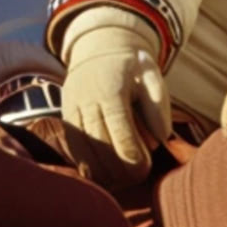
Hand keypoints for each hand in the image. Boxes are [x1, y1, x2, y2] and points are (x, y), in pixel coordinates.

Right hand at [59, 7, 171, 188]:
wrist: (99, 48)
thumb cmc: (132, 67)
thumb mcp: (151, 75)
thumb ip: (158, 106)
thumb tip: (161, 138)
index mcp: (110, 89)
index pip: (121, 134)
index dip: (133, 158)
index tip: (145, 169)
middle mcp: (86, 100)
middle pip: (101, 147)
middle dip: (121, 170)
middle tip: (137, 177)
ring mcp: (71, 109)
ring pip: (84, 152)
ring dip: (103, 173)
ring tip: (122, 179)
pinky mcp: (65, 118)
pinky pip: (74, 149)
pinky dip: (88, 167)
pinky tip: (104, 174)